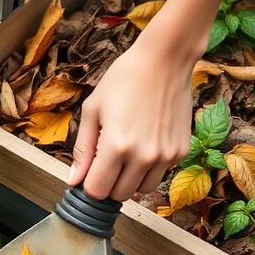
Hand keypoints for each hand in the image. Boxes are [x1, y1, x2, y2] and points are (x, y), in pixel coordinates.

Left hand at [67, 38, 194, 201]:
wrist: (165, 60)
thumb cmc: (124, 80)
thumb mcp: (93, 111)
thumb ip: (82, 149)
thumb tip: (73, 181)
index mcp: (116, 147)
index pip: (97, 191)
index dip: (89, 184)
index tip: (89, 172)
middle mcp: (143, 156)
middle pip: (119, 195)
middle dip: (108, 183)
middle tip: (106, 160)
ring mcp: (166, 156)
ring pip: (141, 190)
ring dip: (130, 180)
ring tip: (126, 153)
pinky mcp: (181, 151)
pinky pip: (160, 175)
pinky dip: (149, 168)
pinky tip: (145, 144)